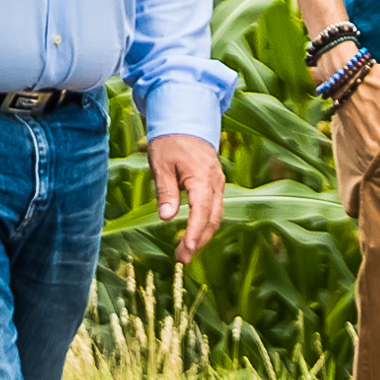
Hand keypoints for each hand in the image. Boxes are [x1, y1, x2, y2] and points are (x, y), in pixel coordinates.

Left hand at [149, 134, 224, 260]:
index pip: (202, 211)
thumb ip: (166, 191)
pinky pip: (214, 208)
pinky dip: (205, 224)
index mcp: (202, 177)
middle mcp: (215, 182)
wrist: (186, 120)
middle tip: (181, 259)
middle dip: (199, 241)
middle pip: (212, 219)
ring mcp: (218, 184)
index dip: (195, 233)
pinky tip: (193, 235)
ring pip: (216, 216)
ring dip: (203, 236)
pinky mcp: (215, 184)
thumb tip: (167, 218)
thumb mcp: (161, 164)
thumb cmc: (170, 141)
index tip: (187, 249)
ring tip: (185, 252)